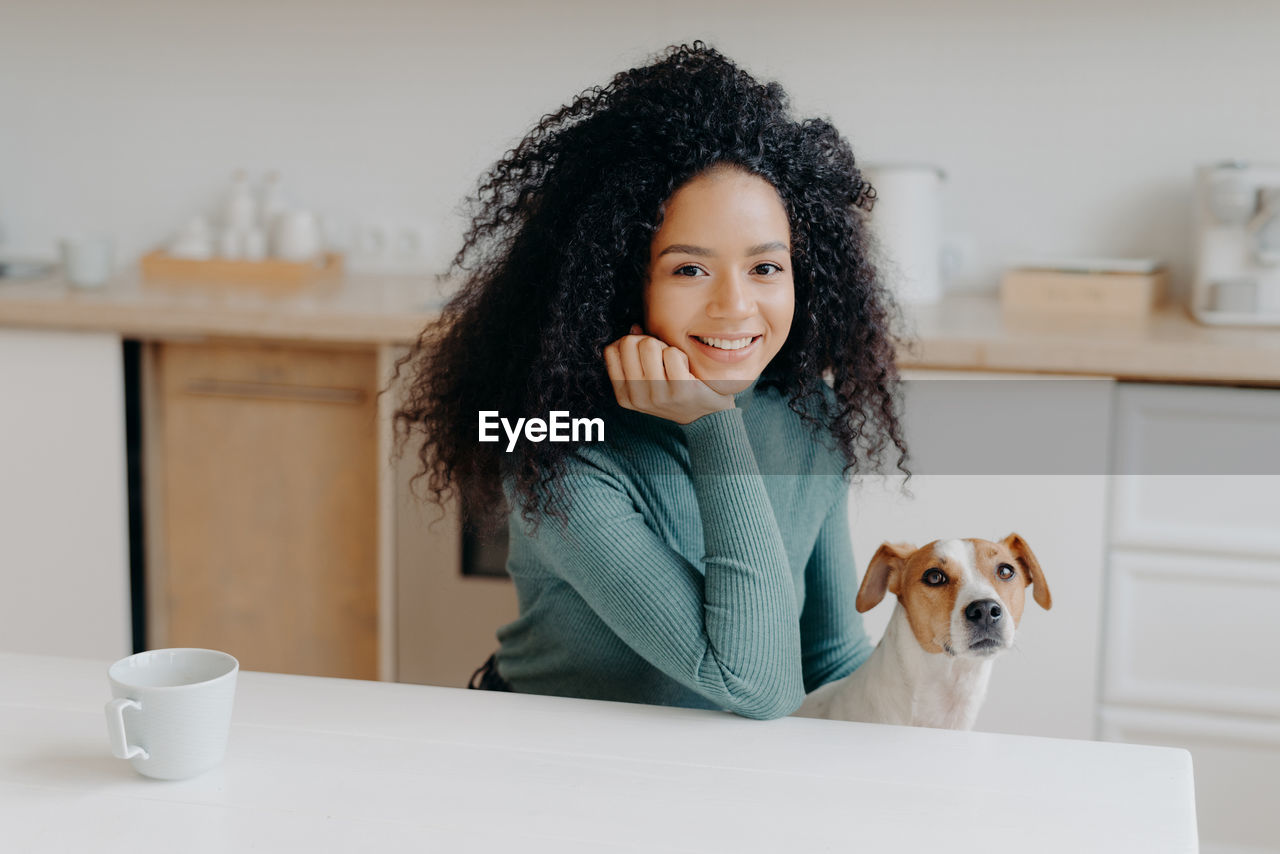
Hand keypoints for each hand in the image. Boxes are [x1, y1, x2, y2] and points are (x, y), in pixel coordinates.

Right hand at [603, 325, 735, 423]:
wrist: (706, 415)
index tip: (643, 353)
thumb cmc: (674, 390)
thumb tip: (635, 327)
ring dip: (664, 348)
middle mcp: (637, 397)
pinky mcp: (680, 391)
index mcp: (624, 396)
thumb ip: (636, 354)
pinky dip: (680, 355)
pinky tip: (686, 370)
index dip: (628, 343)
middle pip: (629, 343)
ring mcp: (658, 395)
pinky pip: (672, 353)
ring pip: (649, 345)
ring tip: (674, 364)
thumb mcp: (648, 378)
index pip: (611, 350)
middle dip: (647, 342)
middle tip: (661, 356)